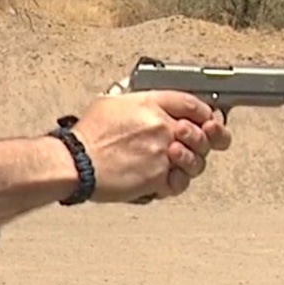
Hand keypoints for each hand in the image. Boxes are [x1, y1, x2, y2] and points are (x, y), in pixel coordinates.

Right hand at [99, 76, 231, 201]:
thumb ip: (134, 101)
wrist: (77, 163)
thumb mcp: (109, 103)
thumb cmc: (87, 136)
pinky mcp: (158, 177)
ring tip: (174, 163)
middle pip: (202, 133)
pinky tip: (167, 178)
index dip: (204, 113)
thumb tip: (140, 104)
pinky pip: (180, 183)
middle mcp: (161, 126)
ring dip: (189, 163)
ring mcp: (163, 153)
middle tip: (195, 144)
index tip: (206, 120)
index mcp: (151, 104)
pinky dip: (175, 183)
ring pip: (196, 160)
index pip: (193, 103)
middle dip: (202, 140)